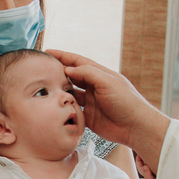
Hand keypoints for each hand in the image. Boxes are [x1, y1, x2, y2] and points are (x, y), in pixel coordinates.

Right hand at [48, 50, 169, 169]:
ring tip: (45, 87)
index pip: (78, 61)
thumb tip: (68, 69)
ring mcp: (91, 102)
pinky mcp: (89, 117)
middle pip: (72, 76)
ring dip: (60, 90)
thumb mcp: (107, 82)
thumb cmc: (126, 101)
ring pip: (71, 93)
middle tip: (42, 70)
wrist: (135, 127)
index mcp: (100, 75)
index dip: (63, 56)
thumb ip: (88, 73)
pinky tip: (54, 105)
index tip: (47, 52)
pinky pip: (72, 110)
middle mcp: (94, 87)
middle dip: (58, 72)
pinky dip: (64, 107)